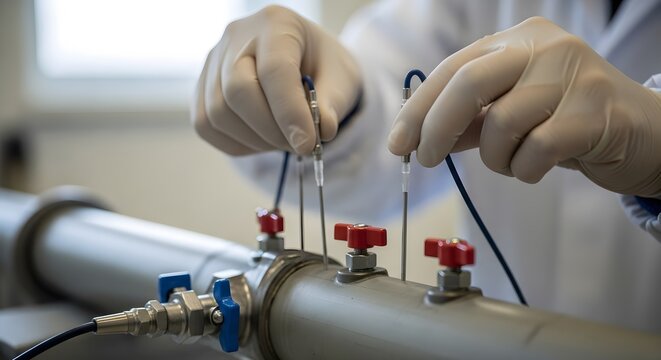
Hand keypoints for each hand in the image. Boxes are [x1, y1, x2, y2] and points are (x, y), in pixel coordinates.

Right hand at [191, 5, 360, 155]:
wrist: (305, 64)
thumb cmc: (324, 68)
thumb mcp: (341, 80)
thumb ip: (332, 104)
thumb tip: (322, 130)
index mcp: (277, 23)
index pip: (274, 69)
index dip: (289, 112)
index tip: (307, 144)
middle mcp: (237, 36)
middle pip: (237, 91)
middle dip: (270, 129)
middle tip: (299, 145)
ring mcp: (213, 62)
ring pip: (218, 113)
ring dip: (255, 140)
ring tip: (284, 140)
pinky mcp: (202, 88)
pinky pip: (207, 126)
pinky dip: (237, 144)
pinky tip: (263, 140)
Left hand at [389, 17, 660, 196]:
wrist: (645, 133)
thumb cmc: (568, 122)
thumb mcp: (512, 115)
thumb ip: (469, 122)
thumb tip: (416, 138)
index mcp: (518, 40)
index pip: (452, 69)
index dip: (419, 108)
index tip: (397, 143)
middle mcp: (544, 47)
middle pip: (468, 83)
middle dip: (435, 127)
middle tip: (426, 160)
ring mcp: (573, 74)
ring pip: (500, 124)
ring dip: (495, 158)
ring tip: (513, 162)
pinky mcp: (594, 111)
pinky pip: (534, 151)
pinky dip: (524, 170)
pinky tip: (537, 168)